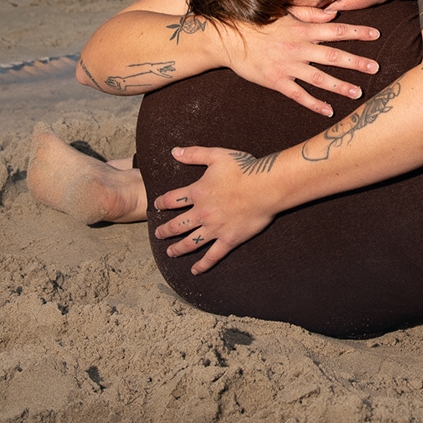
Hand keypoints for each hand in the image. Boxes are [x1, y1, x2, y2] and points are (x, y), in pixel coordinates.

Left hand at [152, 147, 280, 272]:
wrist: (266, 186)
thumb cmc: (244, 168)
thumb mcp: (217, 155)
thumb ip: (194, 154)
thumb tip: (174, 151)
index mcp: (198, 192)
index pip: (172, 200)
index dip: (162, 203)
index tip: (156, 206)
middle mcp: (202, 213)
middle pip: (176, 225)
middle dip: (165, 230)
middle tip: (158, 234)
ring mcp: (214, 229)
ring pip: (190, 242)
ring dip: (178, 249)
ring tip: (170, 253)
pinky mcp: (229, 239)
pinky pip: (212, 256)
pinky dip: (203, 265)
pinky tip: (195, 271)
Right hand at [221, 6, 380, 114]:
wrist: (230, 40)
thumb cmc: (258, 23)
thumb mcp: (285, 12)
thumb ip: (310, 14)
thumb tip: (334, 15)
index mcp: (302, 30)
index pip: (336, 30)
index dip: (357, 32)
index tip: (376, 34)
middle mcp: (299, 48)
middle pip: (333, 56)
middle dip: (356, 62)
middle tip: (376, 67)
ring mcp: (288, 66)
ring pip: (320, 78)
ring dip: (341, 86)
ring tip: (358, 92)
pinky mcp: (277, 82)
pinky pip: (299, 95)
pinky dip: (315, 104)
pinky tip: (329, 111)